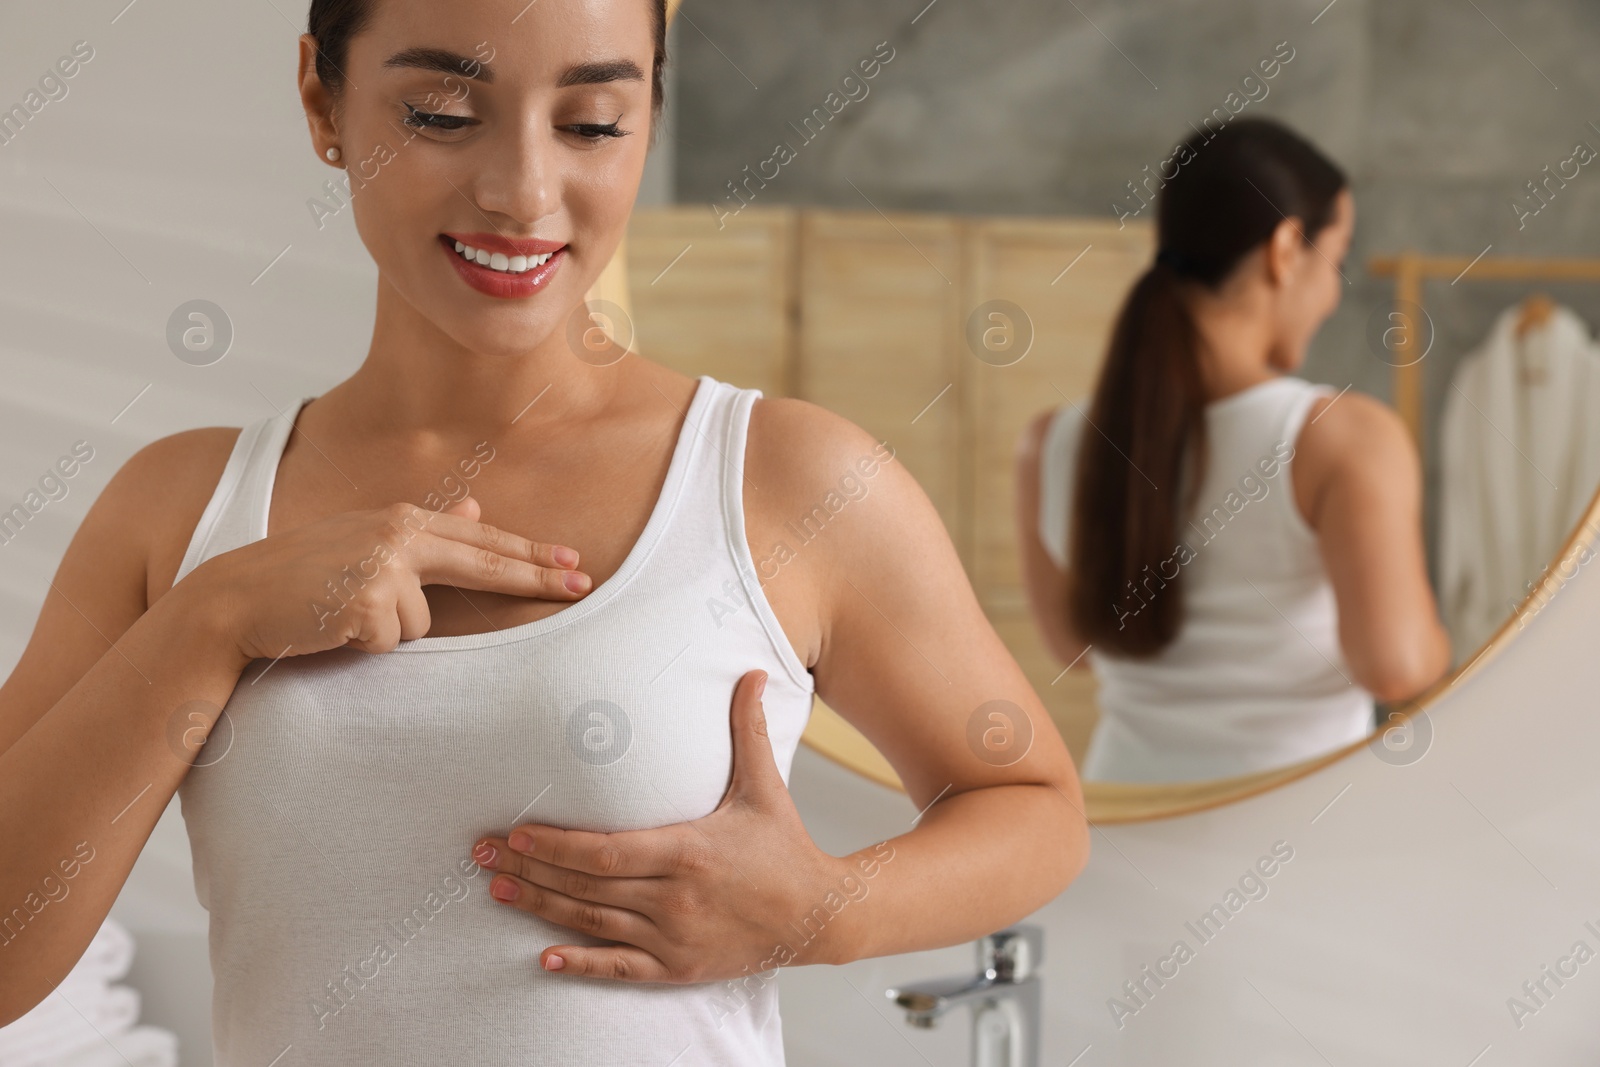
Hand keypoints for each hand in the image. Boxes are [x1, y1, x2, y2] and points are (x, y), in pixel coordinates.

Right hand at [186, 494, 590, 660]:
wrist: (235, 600)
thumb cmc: (301, 577)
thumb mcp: (364, 542)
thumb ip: (423, 532)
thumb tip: (473, 507)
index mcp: (400, 518)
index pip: (479, 537)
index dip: (528, 552)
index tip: (572, 560)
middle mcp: (398, 535)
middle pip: (484, 562)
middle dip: (536, 575)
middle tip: (584, 583)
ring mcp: (384, 568)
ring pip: (424, 623)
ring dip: (390, 632)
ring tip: (343, 618)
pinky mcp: (369, 604)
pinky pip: (393, 643)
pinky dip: (367, 647)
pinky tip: (333, 630)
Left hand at [471, 669, 848, 982]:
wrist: (819, 914)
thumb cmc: (786, 848)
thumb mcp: (764, 786)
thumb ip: (748, 730)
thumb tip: (751, 672)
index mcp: (689, 851)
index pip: (606, 851)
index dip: (556, 845)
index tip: (516, 832)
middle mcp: (675, 898)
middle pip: (587, 886)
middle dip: (529, 870)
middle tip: (482, 856)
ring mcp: (675, 936)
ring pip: (592, 923)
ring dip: (539, 907)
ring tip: (495, 891)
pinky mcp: (679, 968)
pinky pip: (619, 968)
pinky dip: (580, 964)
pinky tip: (544, 958)